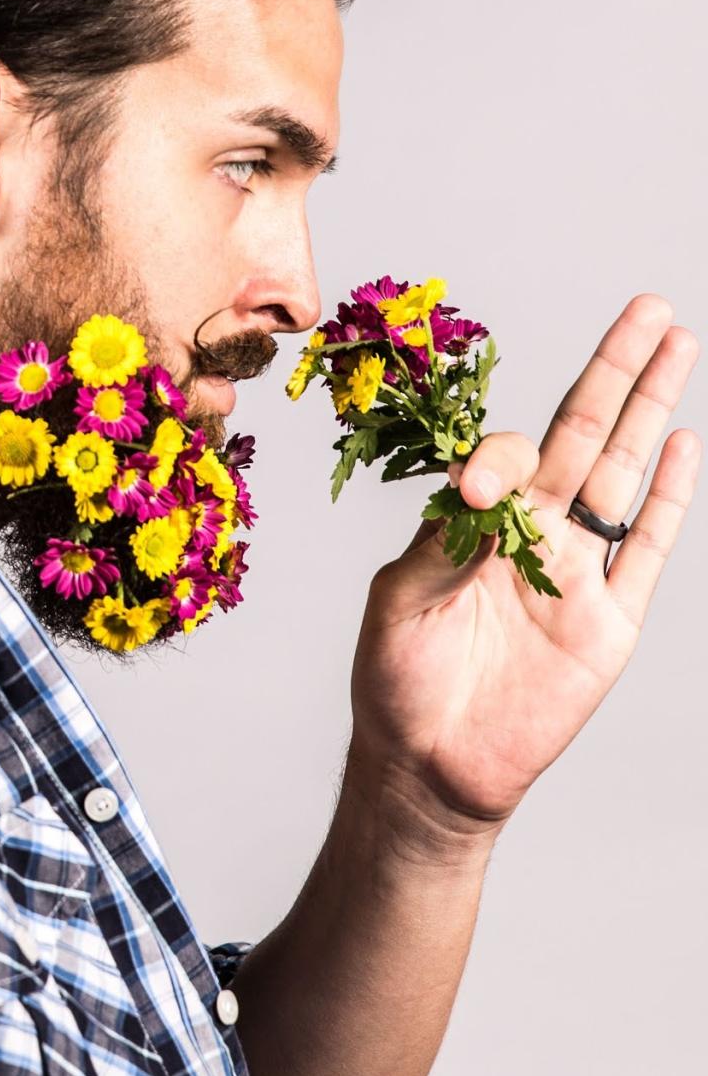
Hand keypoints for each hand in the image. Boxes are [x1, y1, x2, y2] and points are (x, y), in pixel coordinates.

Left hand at [350, 294, 699, 848]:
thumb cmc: (397, 681)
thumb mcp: (400, 600)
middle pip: (583, 434)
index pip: (508, 455)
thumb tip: (474, 482)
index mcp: (474, 521)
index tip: (477, 489)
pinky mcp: (609, 622)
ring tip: (677, 345)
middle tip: (649, 308)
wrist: (429, 766)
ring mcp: (577, 572)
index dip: (500, 456)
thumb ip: (441, 539)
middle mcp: (531, 532)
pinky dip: (666, 500)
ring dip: (652, 411)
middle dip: (616, 371)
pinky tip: (684, 443)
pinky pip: (644, 549)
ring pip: (622, 474)